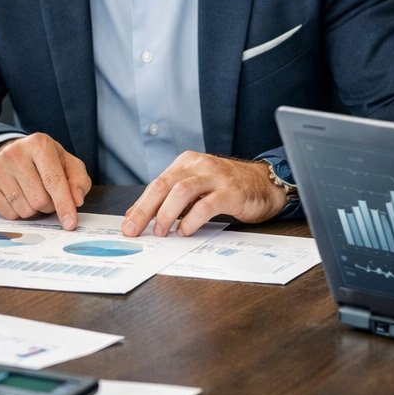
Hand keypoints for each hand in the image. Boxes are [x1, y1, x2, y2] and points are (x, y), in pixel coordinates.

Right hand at [0, 132, 90, 228]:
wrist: (12, 154)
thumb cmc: (45, 162)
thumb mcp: (67, 165)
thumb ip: (78, 181)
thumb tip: (77, 200)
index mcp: (39, 144)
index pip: (53, 181)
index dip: (64, 205)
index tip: (70, 224)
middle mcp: (14, 153)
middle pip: (40, 200)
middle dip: (49, 206)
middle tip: (48, 195)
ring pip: (25, 210)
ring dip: (35, 210)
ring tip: (32, 194)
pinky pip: (9, 214)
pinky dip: (19, 212)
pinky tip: (19, 197)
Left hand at [121, 152, 287, 236]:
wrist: (265, 184)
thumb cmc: (227, 188)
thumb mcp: (196, 188)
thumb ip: (170, 199)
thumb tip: (138, 216)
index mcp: (187, 163)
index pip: (157, 183)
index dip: (140, 205)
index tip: (128, 224)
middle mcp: (199, 165)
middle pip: (164, 185)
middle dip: (145, 209)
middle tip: (135, 229)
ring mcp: (216, 177)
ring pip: (181, 191)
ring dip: (166, 214)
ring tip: (161, 231)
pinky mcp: (231, 192)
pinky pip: (206, 205)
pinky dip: (191, 220)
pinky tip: (184, 231)